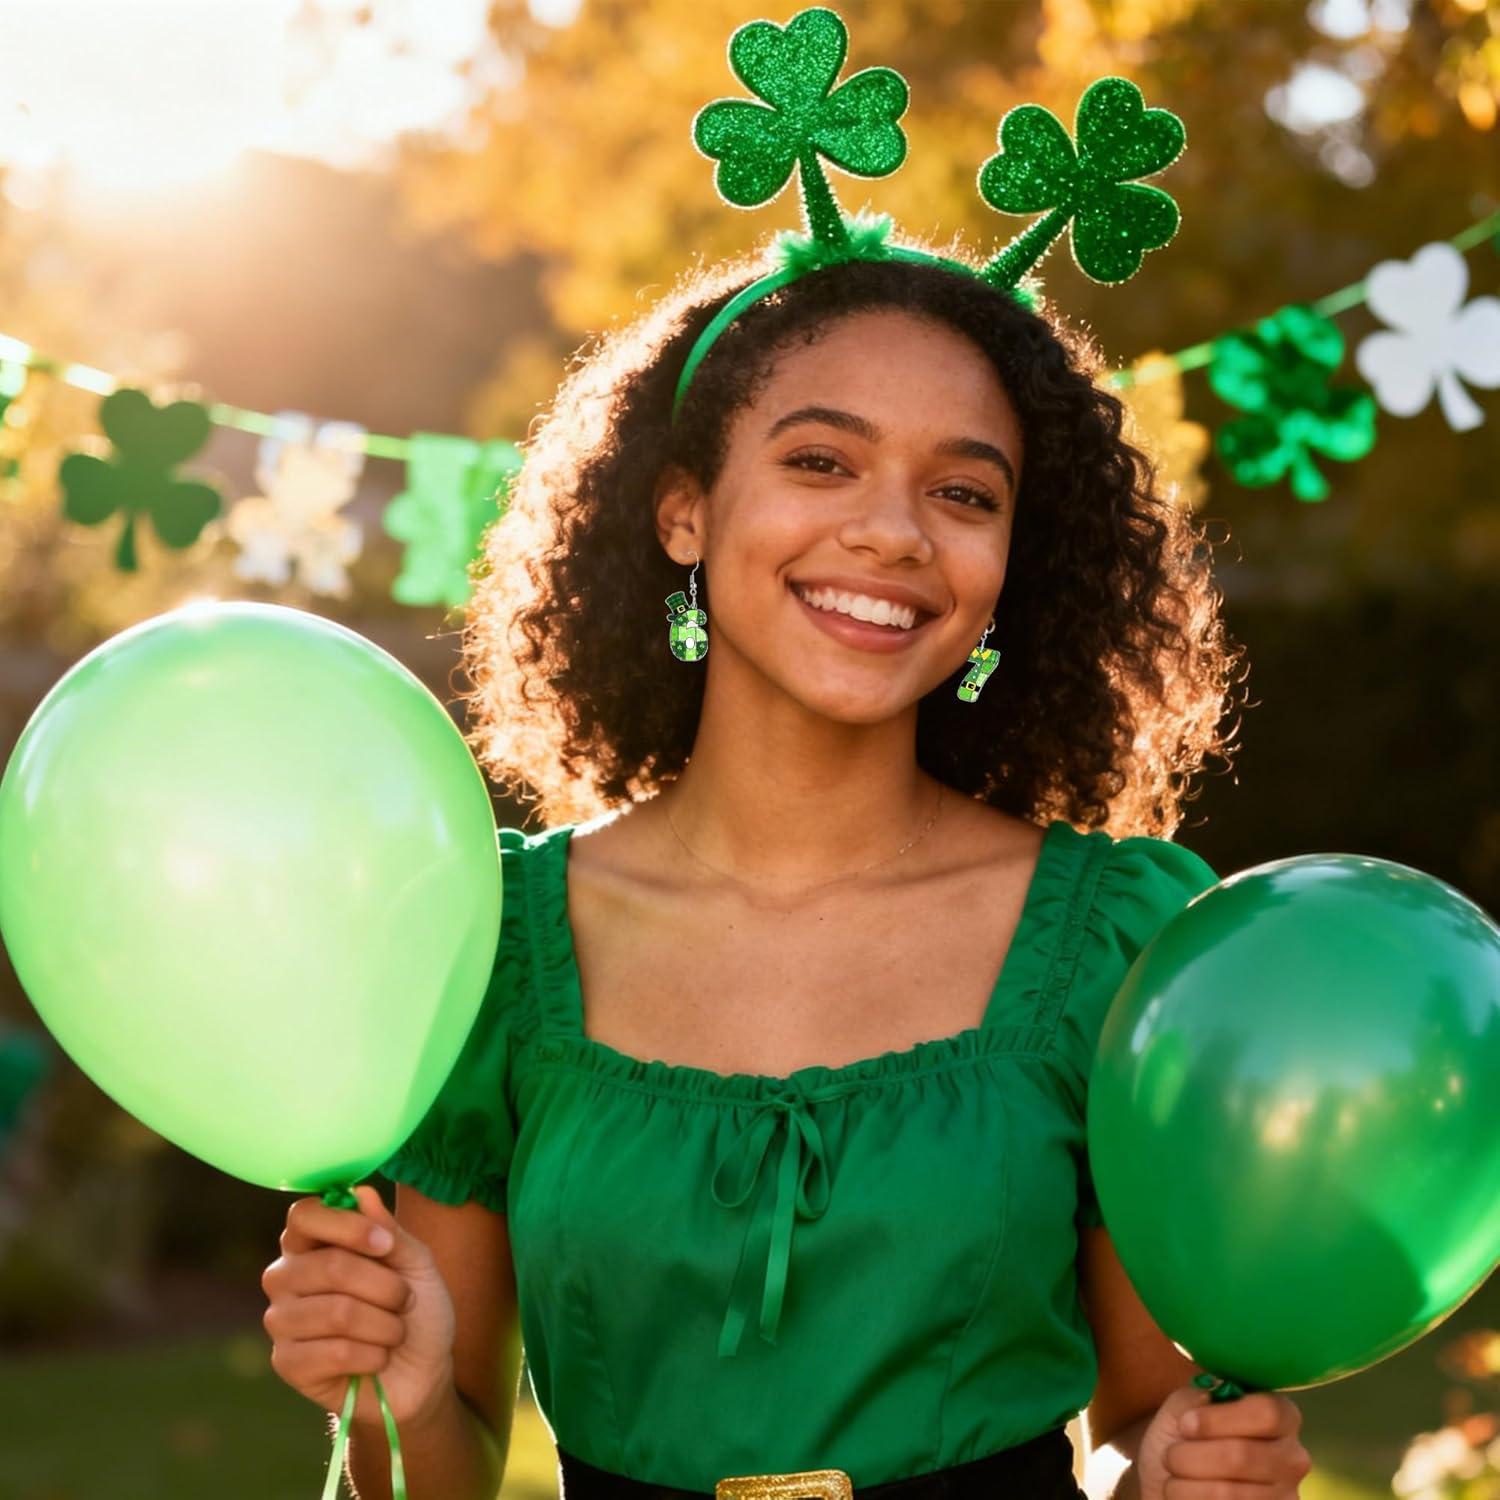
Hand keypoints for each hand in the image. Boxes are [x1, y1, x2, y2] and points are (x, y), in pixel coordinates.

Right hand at [261, 1183, 456, 1429]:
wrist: (420, 1373)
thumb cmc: (415, 1309)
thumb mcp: (416, 1264)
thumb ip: (389, 1230)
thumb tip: (361, 1192)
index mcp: (313, 1242)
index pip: (304, 1215)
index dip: (347, 1226)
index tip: (386, 1244)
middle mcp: (286, 1275)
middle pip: (330, 1265)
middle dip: (385, 1286)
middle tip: (405, 1300)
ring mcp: (281, 1319)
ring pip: (336, 1312)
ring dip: (384, 1325)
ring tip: (394, 1332)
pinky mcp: (286, 1363)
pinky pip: (334, 1352)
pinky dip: (372, 1355)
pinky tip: (377, 1358)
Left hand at [1134, 1380, 1311, 1498]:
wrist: (1171, 1481)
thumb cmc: (1183, 1439)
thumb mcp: (1185, 1406)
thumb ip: (1197, 1397)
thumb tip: (1209, 1399)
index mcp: (1282, 1416)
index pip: (1267, 1412)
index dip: (1218, 1419)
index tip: (1185, 1424)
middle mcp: (1293, 1458)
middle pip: (1241, 1456)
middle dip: (1189, 1456)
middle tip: (1171, 1456)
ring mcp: (1286, 1498)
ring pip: (1227, 1493)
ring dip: (1184, 1485)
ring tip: (1175, 1479)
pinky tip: (1187, 1497)